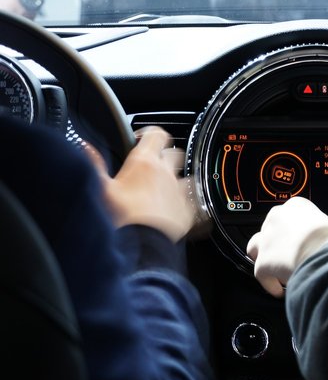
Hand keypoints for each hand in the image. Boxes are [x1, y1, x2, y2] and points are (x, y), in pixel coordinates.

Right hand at [87, 126, 194, 242]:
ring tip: (160, 190)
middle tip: (150, 166)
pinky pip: (191, 198)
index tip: (140, 140)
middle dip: (164, 155)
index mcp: (145, 162)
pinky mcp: (188, 209)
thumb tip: (85, 147)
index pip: (156, 134)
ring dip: (175, 179)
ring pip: (184, 174)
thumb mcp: (101, 189)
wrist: (145, 246)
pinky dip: (182, 201)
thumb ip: (94, 164)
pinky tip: (172, 209)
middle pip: (173, 152)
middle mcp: (166, 173)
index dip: (149, 134)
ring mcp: (179, 190)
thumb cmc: (123, 219)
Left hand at [247, 197, 327, 296]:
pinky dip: (270, 284)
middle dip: (276, 244)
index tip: (298, 242)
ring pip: (255, 248)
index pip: (287, 216)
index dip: (293, 232)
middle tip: (288, 257)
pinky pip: (262, 275)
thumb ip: (323, 232)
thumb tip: (327, 244)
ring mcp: (268, 240)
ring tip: (276, 271)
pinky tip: (280, 290)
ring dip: (264, 259)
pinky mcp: (263, 262)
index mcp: (296, 207)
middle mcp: (278, 218)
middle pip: (269, 230)